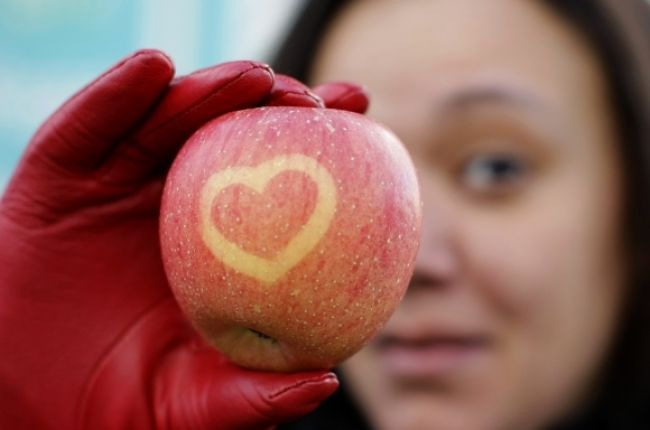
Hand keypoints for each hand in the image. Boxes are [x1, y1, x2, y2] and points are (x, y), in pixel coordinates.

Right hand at [0, 49, 367, 429]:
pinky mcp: (58, 182)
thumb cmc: (124, 406)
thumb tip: (323, 381)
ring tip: (250, 79)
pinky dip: (114, 97)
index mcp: (217, 244)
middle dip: (271, 106)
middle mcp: (174, 205)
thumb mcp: (198, 407)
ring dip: (207, 91)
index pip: (272, 180)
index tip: (361, 119)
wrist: (35, 405)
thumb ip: (255, 402)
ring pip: (163, 122)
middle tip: (312, 101)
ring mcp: (116, 187)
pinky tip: (150, 71)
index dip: (317, 145)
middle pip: (225, 136)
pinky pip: (85, 131)